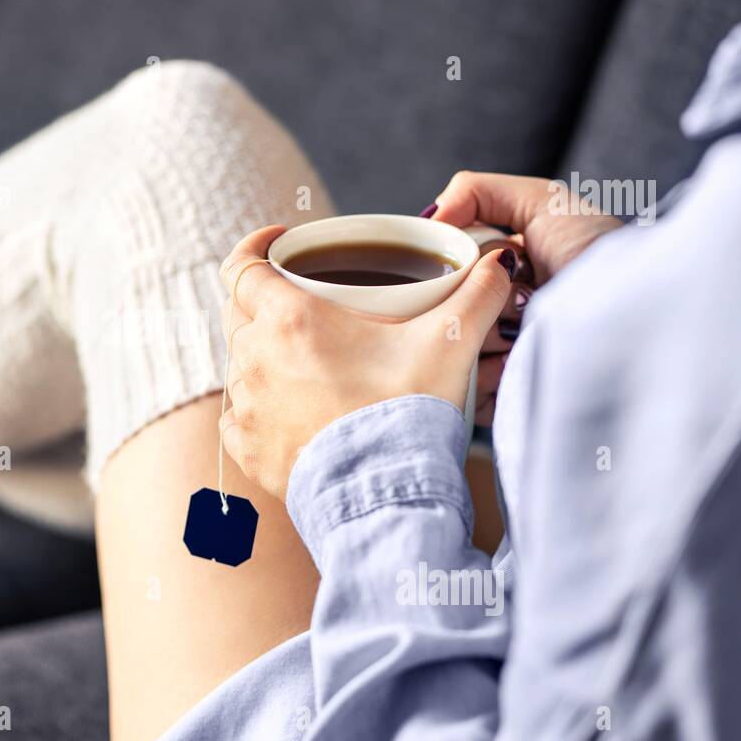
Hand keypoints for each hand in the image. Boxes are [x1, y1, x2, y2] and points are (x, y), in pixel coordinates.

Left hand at [218, 226, 515, 501]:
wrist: (386, 497)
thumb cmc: (409, 415)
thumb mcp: (450, 343)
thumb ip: (477, 295)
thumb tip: (501, 261)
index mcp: (290, 319)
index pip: (241, 264)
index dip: (255, 245)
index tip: (278, 243)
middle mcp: (254, 357)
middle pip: (240, 311)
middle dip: (266, 298)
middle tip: (306, 303)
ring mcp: (246, 405)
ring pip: (240, 363)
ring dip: (266, 355)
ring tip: (309, 361)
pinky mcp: (246, 448)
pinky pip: (239, 414)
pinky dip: (259, 406)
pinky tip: (290, 408)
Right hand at [427, 172, 622, 422]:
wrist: (633, 314)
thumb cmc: (596, 254)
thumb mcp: (543, 201)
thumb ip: (477, 192)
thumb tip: (429, 218)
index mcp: (494, 276)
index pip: (438, 274)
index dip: (446, 268)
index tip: (472, 263)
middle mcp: (491, 318)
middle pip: (440, 313)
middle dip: (470, 300)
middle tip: (517, 294)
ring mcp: (496, 363)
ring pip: (449, 353)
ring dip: (481, 339)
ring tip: (524, 332)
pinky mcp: (504, 403)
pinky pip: (465, 398)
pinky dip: (483, 381)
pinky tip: (515, 364)